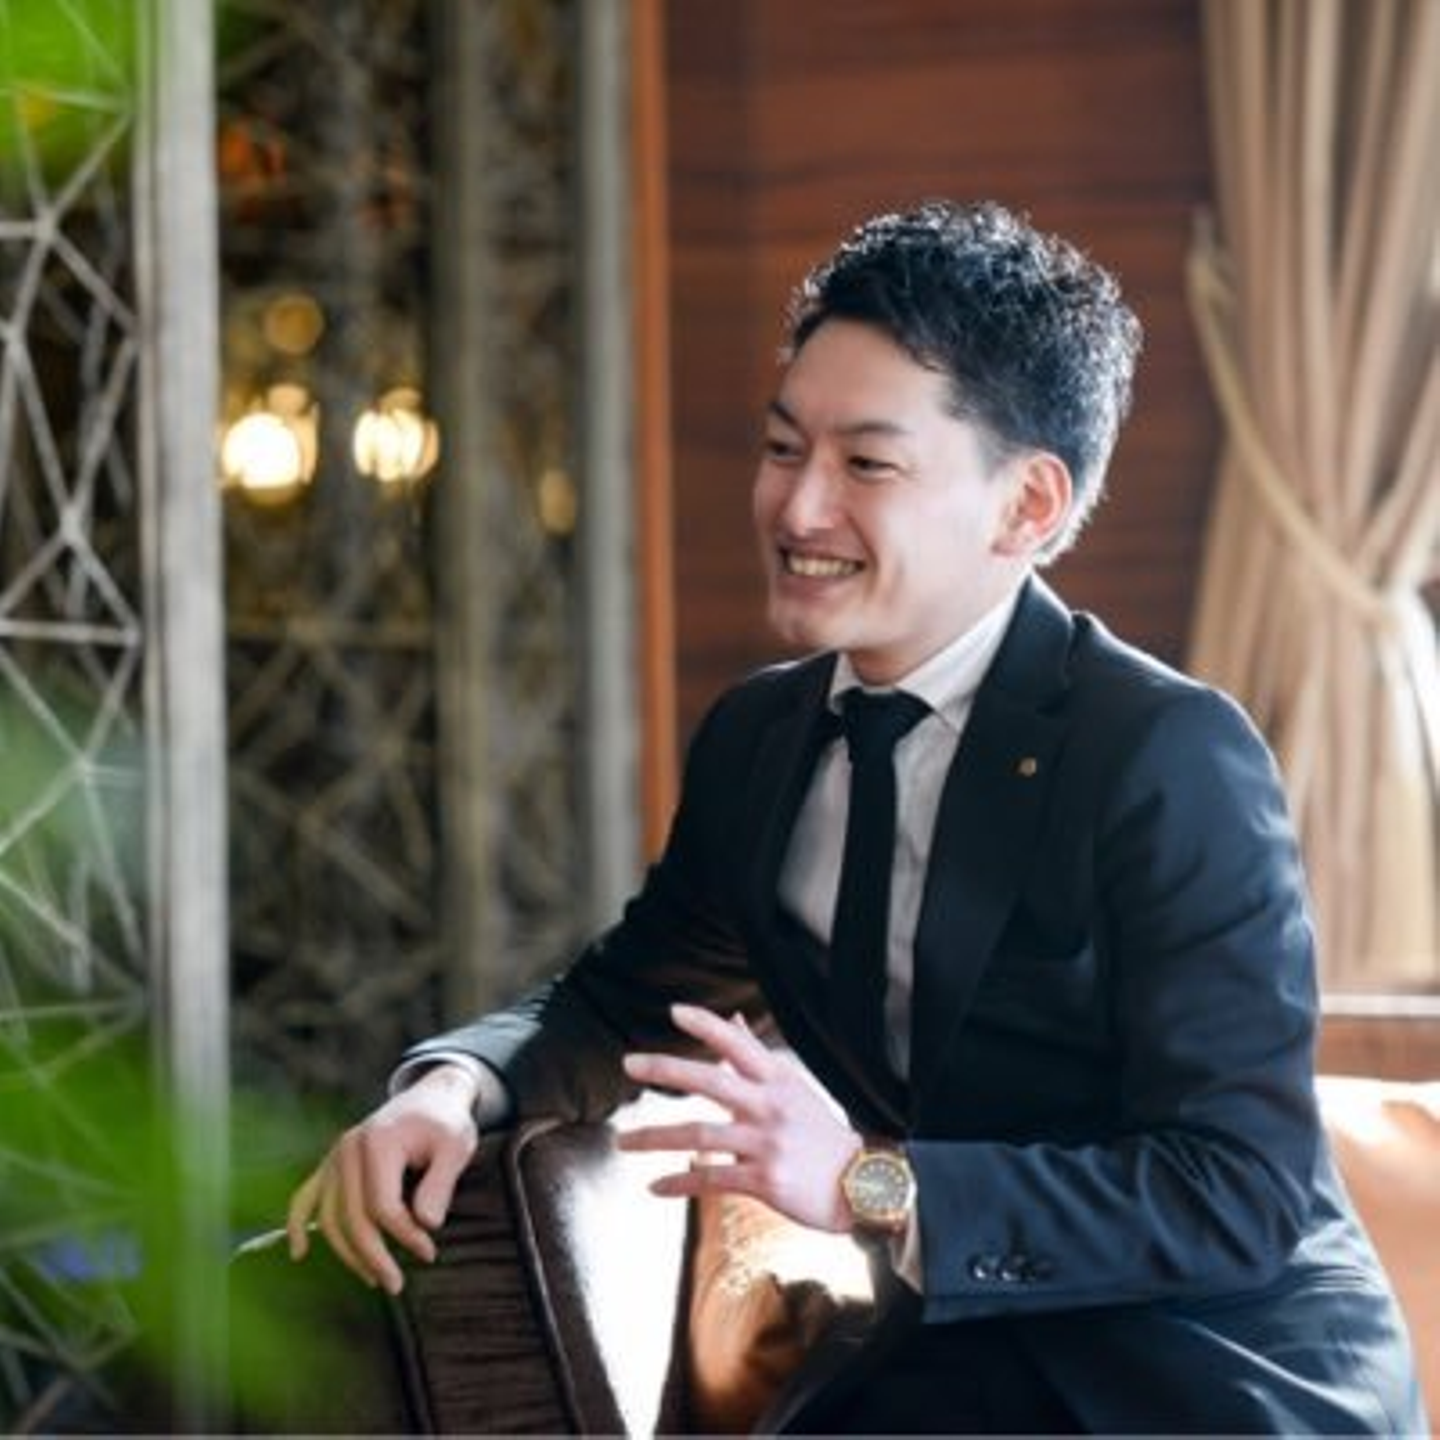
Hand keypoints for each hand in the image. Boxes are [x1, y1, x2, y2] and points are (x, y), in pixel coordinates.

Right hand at [285, 1062, 480, 1293]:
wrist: (431, 1097)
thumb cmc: (445, 1123)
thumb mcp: (455, 1146)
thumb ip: (441, 1185)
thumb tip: (426, 1224)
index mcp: (378, 1141)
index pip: (382, 1205)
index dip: (404, 1236)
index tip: (429, 1252)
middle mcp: (348, 1148)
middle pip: (352, 1216)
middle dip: (374, 1255)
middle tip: (397, 1284)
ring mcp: (335, 1156)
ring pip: (330, 1216)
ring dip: (347, 1253)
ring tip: (374, 1279)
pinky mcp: (331, 1164)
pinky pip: (306, 1196)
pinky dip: (298, 1224)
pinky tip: (299, 1253)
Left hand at [617, 1003, 861, 1231]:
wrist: (860, 1183)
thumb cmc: (820, 1133)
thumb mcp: (792, 1087)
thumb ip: (756, 1057)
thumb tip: (732, 1020)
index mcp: (777, 1079)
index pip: (738, 1043)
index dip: (707, 1024)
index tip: (674, 1011)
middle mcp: (770, 1106)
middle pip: (711, 1081)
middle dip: (666, 1070)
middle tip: (629, 1063)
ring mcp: (767, 1143)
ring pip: (698, 1136)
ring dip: (654, 1138)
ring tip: (623, 1141)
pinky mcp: (764, 1181)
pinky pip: (711, 1179)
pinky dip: (679, 1182)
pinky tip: (654, 1186)